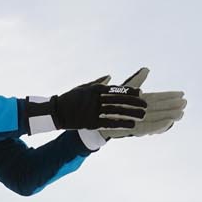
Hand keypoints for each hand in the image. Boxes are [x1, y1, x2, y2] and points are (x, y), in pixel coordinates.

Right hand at [24, 78, 144, 134]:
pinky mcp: (90, 122)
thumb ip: (98, 82)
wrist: (56, 111)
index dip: (129, 91)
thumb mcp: (83, 87)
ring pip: (117, 111)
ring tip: (142, 115)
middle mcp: (96, 99)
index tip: (140, 93)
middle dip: (134, 103)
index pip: (116, 89)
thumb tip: (109, 77)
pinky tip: (131, 125)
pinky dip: (121, 124)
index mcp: (95, 89)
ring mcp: (93, 111)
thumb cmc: (70, 98)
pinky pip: (109, 123)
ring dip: (131, 113)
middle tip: (146, 105)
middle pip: (119, 100)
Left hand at [99, 67, 186, 138]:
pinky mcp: (132, 129)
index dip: (169, 96)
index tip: (182, 93)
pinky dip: (159, 126)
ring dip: (169, 116)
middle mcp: (140, 112)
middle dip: (173, 107)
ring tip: (181, 114)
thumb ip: (137, 81)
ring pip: (157, 119)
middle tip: (185, 103)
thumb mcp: (124, 89)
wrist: (94, 115)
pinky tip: (169, 122)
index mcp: (139, 102)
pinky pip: (148, 128)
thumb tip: (147, 69)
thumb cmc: (109, 102)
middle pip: (160, 109)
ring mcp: (137, 121)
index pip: (158, 98)